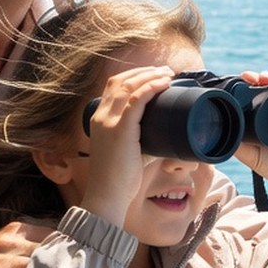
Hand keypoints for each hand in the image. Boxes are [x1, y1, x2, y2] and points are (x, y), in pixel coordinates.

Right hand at [80, 65, 174, 224]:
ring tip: (168, 74)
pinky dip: (151, 88)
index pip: (113, 86)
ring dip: (150, 75)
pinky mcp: (120, 130)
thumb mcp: (130, 153)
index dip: (133, 75)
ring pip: (129, 86)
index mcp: (99, 119)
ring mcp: (109, 121)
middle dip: (144, 71)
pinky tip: (164, 83)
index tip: (153, 75)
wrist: (107, 196)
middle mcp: (101, 116)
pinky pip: (136, 100)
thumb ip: (145, 142)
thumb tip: (168, 138)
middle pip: (121, 80)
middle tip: (165, 71)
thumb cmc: (119, 179)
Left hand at [232, 67, 267, 216]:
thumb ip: (237, 146)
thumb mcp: (252, 157)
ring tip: (266, 76)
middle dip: (257, 77)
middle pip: (266, 86)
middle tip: (249, 77)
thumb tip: (220, 133)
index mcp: (260, 117)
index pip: (251, 94)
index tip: (239, 80)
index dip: (244, 85)